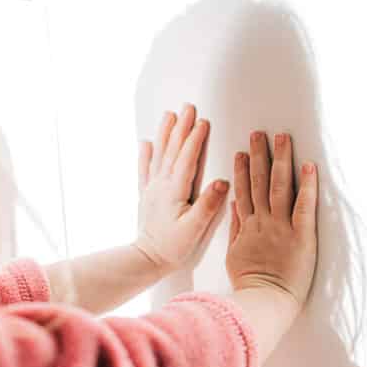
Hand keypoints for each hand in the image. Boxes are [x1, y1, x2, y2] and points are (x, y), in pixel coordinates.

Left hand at [135, 104, 228, 270]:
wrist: (146, 259)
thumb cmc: (173, 247)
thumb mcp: (195, 228)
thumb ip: (208, 205)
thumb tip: (221, 181)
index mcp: (175, 190)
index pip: (187, 158)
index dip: (195, 138)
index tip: (203, 121)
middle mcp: (161, 185)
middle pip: (172, 149)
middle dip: (181, 127)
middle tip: (188, 107)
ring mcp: (152, 189)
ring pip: (159, 154)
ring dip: (165, 133)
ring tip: (169, 115)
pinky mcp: (147, 196)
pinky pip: (145, 169)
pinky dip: (145, 154)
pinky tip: (145, 142)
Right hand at [226, 131, 317, 308]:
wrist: (265, 302)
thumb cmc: (250, 284)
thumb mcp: (234, 255)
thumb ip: (235, 229)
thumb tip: (234, 206)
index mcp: (248, 227)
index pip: (244, 192)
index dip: (243, 171)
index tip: (241, 152)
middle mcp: (264, 222)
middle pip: (260, 182)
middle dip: (260, 156)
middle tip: (259, 133)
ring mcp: (282, 227)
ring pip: (280, 186)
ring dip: (281, 160)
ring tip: (282, 137)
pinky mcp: (302, 236)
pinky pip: (304, 206)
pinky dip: (307, 185)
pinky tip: (309, 166)